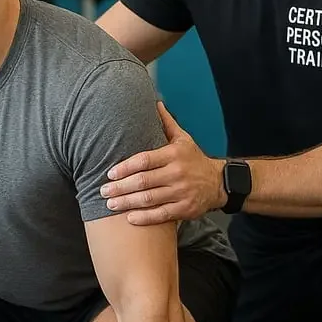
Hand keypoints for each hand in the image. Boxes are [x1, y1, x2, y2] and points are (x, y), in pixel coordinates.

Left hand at [101, 101, 225, 225]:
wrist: (219, 183)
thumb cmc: (194, 159)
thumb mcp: (183, 139)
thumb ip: (167, 123)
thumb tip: (155, 103)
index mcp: (174, 154)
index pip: (144, 160)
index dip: (125, 167)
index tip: (110, 173)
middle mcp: (177, 173)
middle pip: (143, 181)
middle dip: (121, 187)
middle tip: (103, 190)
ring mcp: (181, 192)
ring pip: (150, 199)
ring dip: (127, 202)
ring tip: (110, 204)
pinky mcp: (185, 209)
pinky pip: (162, 214)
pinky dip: (145, 217)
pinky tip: (130, 218)